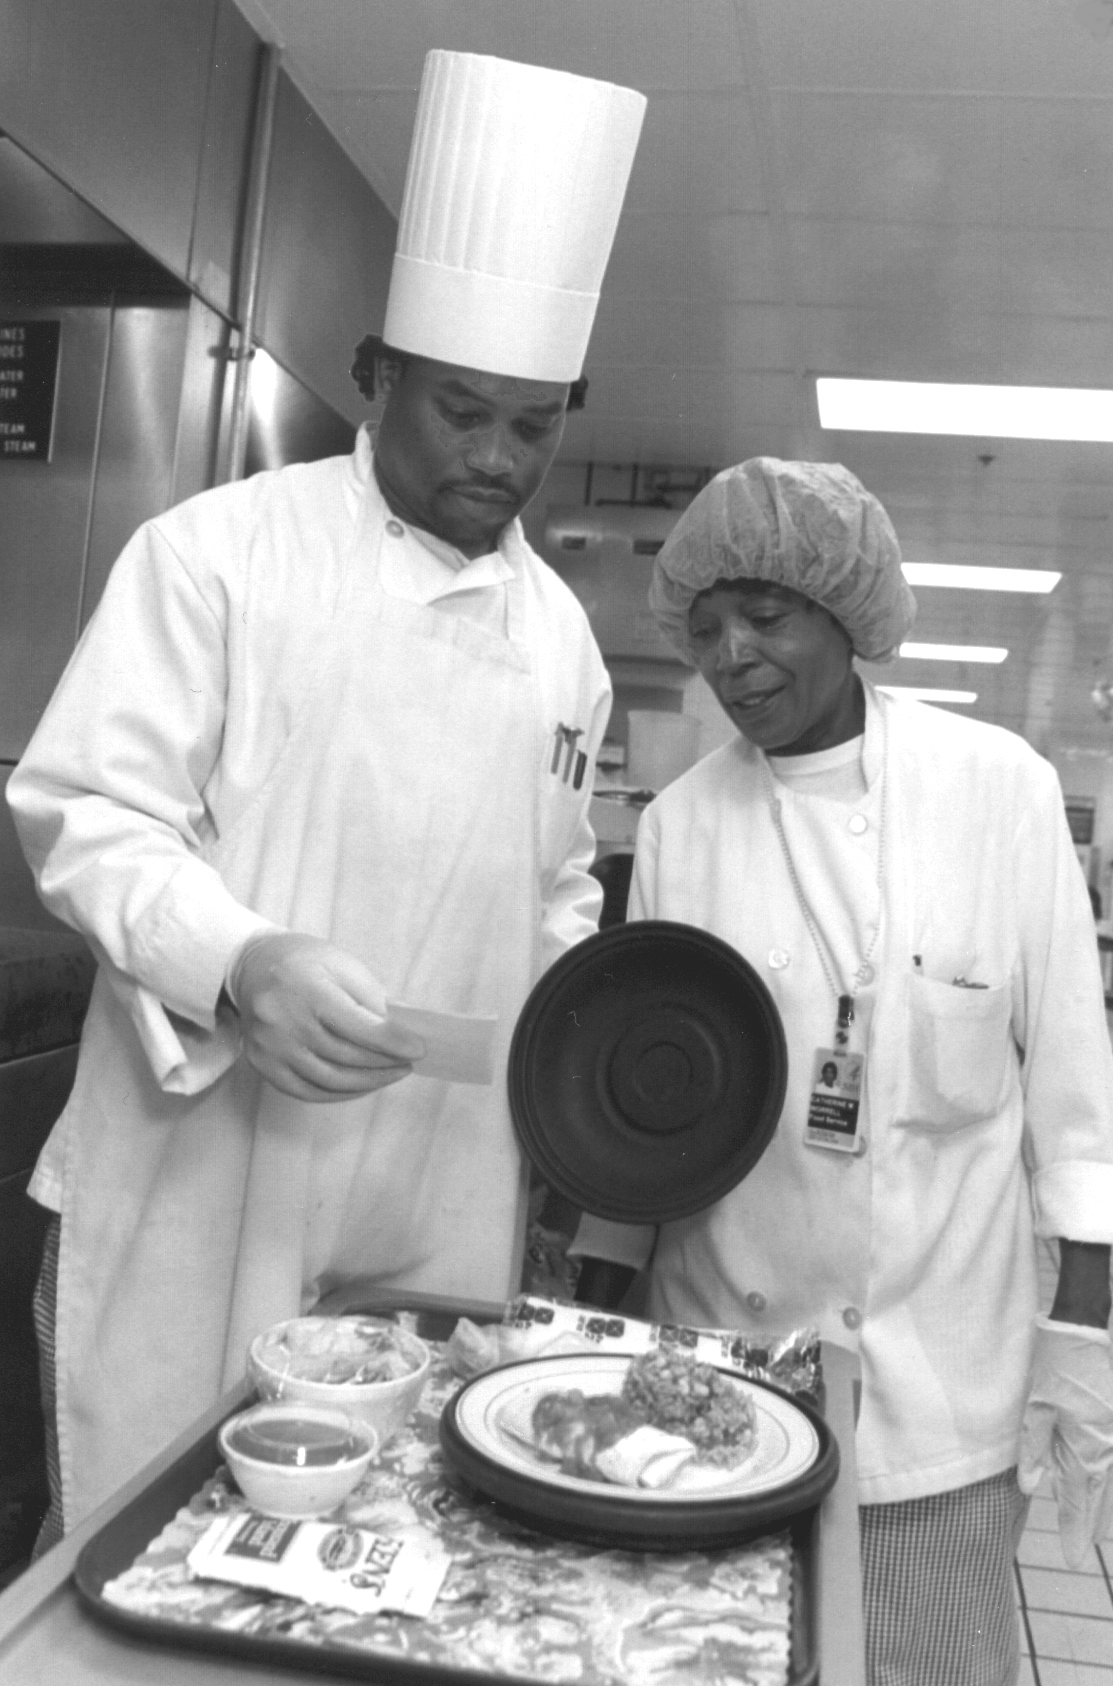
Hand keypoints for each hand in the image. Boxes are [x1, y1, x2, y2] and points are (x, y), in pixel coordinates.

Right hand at [229, 932, 424, 1101]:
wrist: (253, 966)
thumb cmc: (306, 962)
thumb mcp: (344, 965)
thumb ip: (371, 1000)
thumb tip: (400, 1036)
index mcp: (306, 988)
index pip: (357, 1025)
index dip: (392, 1041)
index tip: (418, 1050)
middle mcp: (281, 1019)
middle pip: (344, 1056)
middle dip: (383, 1064)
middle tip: (408, 1064)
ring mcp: (268, 1046)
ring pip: (327, 1079)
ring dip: (366, 1083)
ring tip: (390, 1075)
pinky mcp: (261, 1063)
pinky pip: (305, 1091)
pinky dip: (338, 1094)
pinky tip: (361, 1086)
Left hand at [1018, 1315, 1112, 1566]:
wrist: (1085, 1326)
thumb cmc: (1057, 1362)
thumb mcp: (1037, 1406)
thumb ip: (1035, 1448)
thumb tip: (1031, 1487)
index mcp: (1086, 1448)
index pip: (1079, 1502)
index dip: (1075, 1531)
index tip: (1074, 1560)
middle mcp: (1107, 1448)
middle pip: (1099, 1496)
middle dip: (1089, 1522)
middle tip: (1082, 1549)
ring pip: (1109, 1479)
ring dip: (1098, 1501)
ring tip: (1092, 1527)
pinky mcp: (1111, 1421)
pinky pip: (1109, 1459)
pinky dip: (1103, 1475)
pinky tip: (1096, 1478)